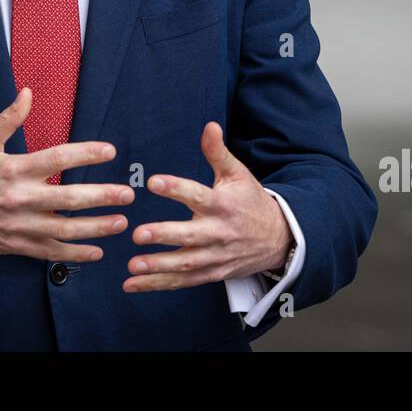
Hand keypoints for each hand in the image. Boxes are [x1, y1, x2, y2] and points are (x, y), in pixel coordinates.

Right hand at [0, 87, 133, 259]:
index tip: (110, 151)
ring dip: (97, 228)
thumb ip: (9, 118)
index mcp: (13, 169)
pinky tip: (97, 251)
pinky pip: (51, 252)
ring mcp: (19, 225)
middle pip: (69, 199)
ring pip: (65, 230)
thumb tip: (27, 92)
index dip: (87, 154)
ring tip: (121, 223)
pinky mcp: (16, 245)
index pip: (58, 159)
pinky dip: (76, 253)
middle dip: (103, 196)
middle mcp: (19, 199)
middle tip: (127, 194)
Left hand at [124, 122, 291, 292]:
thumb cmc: (251, 202)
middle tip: (138, 234)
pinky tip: (132, 284)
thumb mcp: (238, 174)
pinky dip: (158, 285)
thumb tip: (209, 125)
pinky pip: (183, 282)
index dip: (177, 188)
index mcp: (223, 205)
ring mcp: (215, 257)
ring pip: (185, 265)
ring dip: (158, 267)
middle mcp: (219, 233)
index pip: (198, 195)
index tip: (154, 182)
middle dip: (165, 236)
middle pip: (191, 236)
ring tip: (132, 265)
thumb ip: (218, 152)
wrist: (279, 239)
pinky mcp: (211, 274)